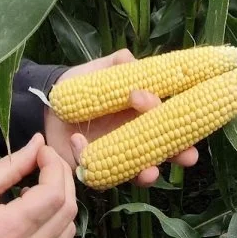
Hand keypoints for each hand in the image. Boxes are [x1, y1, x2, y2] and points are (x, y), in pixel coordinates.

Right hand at [0, 133, 76, 237]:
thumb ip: (11, 166)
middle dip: (62, 179)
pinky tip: (41, 225)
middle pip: (66, 211)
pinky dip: (59, 234)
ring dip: (60, 206)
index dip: (54, 166)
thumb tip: (38, 143)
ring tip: (37, 197)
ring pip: (68, 232)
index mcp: (6, 231)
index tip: (43, 152)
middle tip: (47, 165)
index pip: (52, 194)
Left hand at [43, 49, 198, 187]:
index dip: (166, 110)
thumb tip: (131, 60)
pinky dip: (103, 170)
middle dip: (180, 153)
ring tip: (150, 172)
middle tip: (188, 155)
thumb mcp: (97, 71)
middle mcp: (137, 136)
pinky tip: (88, 150)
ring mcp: (120, 155)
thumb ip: (115, 64)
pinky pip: (106, 177)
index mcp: (143, 112)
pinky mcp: (98, 169)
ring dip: (150, 172)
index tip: (140, 98)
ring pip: (142, 170)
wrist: (48, 106)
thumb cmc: (79, 87)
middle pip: (167, 149)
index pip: (167, 115)